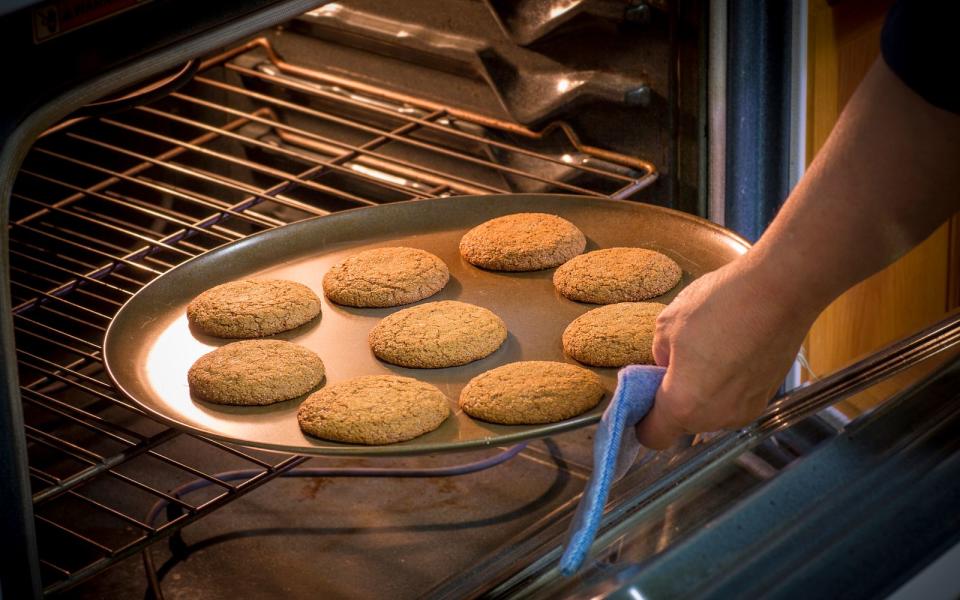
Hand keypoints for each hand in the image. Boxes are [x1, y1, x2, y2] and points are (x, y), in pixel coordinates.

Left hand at [634, 256, 818, 448]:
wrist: (780, 290)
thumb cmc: (720, 305)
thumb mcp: (667, 325)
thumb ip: (658, 357)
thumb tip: (665, 367)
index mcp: (684, 404)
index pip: (652, 436)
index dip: (641, 420)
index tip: (640, 399)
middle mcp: (716, 418)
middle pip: (682, 423)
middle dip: (672, 400)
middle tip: (672, 365)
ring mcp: (745, 410)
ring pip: (709, 412)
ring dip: (701, 392)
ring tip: (706, 352)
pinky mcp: (766, 396)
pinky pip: (732, 400)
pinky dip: (725, 386)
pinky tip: (729, 352)